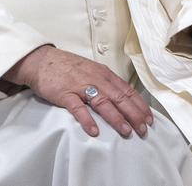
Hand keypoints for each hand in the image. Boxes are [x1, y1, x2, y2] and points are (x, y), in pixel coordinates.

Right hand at [4, 45, 153, 138]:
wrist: (42, 60)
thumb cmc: (68, 67)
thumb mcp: (92, 71)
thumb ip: (106, 83)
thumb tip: (123, 99)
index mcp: (104, 74)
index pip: (127, 91)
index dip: (139, 105)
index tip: (149, 119)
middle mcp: (96, 79)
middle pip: (119, 98)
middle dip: (134, 115)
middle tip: (143, 130)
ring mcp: (81, 86)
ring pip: (103, 103)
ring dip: (116, 118)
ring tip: (126, 131)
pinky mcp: (65, 94)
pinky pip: (78, 108)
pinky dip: (87, 119)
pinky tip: (94, 130)